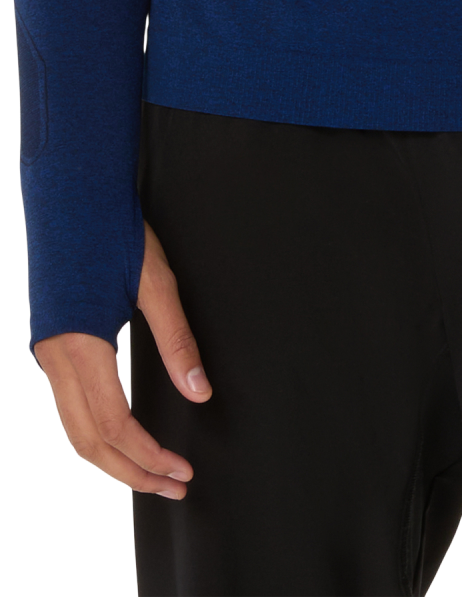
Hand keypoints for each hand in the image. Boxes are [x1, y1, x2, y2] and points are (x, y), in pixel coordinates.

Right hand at [34, 219, 211, 499]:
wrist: (69, 191)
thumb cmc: (114, 230)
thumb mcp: (155, 281)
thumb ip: (177, 340)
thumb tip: (200, 393)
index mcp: (82, 346)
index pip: (115, 426)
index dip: (148, 456)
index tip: (181, 470)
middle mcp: (56, 359)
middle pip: (89, 443)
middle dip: (130, 472)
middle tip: (173, 485)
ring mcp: (46, 354)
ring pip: (73, 431)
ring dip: (112, 459)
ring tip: (153, 471)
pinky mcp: (48, 345)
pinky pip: (68, 409)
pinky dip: (96, 434)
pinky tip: (124, 437)